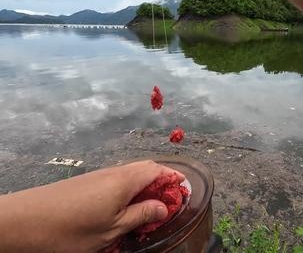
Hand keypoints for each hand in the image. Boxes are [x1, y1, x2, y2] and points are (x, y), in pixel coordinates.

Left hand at [0, 160, 184, 251]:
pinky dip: (128, 190)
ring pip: (131, 174)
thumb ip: (141, 215)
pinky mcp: (87, 182)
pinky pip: (117, 180)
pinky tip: (124, 207)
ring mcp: (99, 176)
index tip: (184, 189)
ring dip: (144, 186)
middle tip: (168, 202)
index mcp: (124, 180)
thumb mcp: (112, 229)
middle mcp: (114, 172)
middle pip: (145, 168)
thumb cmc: (71, 229)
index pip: (157, 170)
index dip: (173, 178)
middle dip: (161, 181)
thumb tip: (164, 207)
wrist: (24, 221)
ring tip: (148, 207)